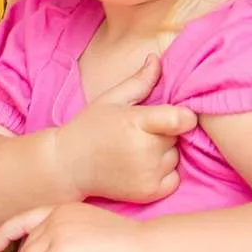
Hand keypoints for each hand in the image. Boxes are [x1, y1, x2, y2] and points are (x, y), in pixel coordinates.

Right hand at [56, 54, 196, 202]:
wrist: (67, 166)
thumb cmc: (89, 128)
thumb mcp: (111, 99)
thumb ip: (139, 81)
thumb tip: (157, 58)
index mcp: (135, 122)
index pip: (182, 119)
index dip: (183, 115)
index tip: (173, 114)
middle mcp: (144, 150)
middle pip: (178, 136)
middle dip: (167, 131)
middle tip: (143, 131)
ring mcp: (147, 174)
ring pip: (177, 156)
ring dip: (165, 151)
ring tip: (139, 148)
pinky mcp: (150, 192)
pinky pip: (174, 177)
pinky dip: (165, 172)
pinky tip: (143, 165)